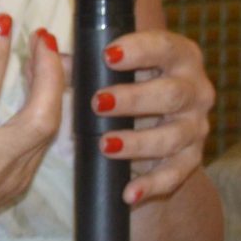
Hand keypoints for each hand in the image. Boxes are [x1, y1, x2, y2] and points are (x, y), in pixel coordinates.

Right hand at [0, 13, 68, 240]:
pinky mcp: (18, 187)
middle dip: (49, 72)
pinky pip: (42, 144)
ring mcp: (8, 181)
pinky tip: (41, 88)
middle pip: (39, 118)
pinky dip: (47, 111)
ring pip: (50, 131)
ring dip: (55, 88)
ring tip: (46, 55)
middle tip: (42, 38)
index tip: (1, 21)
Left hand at [88, 25, 212, 204]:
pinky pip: (174, 175)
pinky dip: (151, 185)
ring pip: (172, 136)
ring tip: (105, 145)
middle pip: (171, 94)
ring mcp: (195, 127)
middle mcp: (196, 90)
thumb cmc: (130, 83)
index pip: (165, 47)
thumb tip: (44, 48)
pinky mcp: (191, 159)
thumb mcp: (112, 69)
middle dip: (134, 99)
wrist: (156, 121)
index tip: (108, 55)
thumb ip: (81, 62)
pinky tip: (129, 193)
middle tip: (98, 103)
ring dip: (138, 142)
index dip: (139, 50)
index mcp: (180, 57)